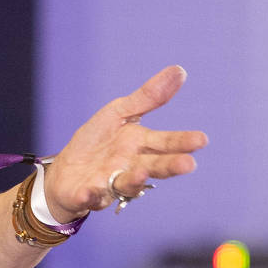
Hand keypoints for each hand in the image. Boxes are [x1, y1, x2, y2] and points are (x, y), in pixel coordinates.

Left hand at [43, 66, 207, 221]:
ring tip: (142, 174)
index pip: (165, 143)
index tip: (201, 140)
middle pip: (153, 167)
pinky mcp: (87, 196)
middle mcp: (130, 167)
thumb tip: (180, 71)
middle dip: (170, 166)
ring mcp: (110, 183)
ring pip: (126, 184)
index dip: (182, 142)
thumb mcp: (119, 112)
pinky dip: (90, 195)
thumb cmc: (97, 142)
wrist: (65, 172)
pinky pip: (89, 197)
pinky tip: (89, 191)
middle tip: (188, 164)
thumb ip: (148, 97)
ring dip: (135, 180)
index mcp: (139, 145)